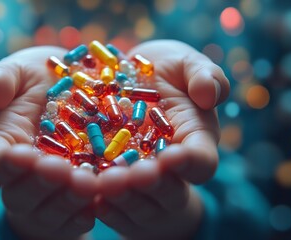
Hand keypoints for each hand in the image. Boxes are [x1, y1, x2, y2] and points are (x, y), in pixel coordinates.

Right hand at [0, 47, 97, 239]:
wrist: (78, 92)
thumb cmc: (41, 80)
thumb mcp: (21, 70)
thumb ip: (1, 77)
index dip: (4, 165)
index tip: (24, 154)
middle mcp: (19, 176)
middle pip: (19, 195)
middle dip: (41, 185)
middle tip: (62, 171)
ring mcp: (45, 193)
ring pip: (48, 211)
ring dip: (67, 200)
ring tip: (88, 184)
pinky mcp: (71, 204)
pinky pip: (73, 220)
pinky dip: (85, 214)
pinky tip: (100, 202)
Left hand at [95, 40, 229, 238]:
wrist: (124, 76)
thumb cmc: (163, 70)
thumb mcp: (185, 63)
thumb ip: (204, 75)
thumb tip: (208, 95)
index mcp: (194, 142)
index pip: (202, 162)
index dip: (190, 163)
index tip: (172, 156)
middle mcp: (169, 169)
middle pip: (169, 192)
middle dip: (152, 186)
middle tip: (133, 175)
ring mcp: (139, 179)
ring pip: (137, 202)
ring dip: (122, 196)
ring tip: (104, 182)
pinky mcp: (111, 181)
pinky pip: (108, 202)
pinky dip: (96, 199)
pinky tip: (83, 188)